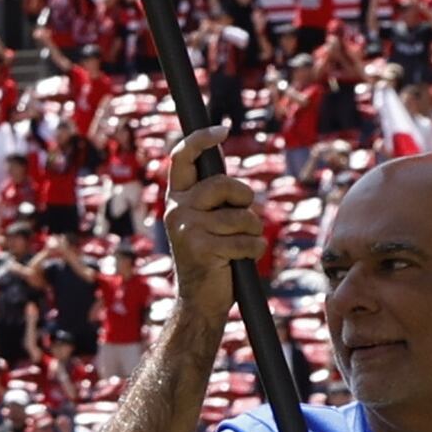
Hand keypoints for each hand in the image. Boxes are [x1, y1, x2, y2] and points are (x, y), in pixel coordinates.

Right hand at [161, 133, 264, 332]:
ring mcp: (187, 229)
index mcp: (178, 199)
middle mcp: (177, 210)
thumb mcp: (207, 219)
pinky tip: (241, 260)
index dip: (200, 139)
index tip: (223, 130)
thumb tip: (222, 157)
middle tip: (244, 215)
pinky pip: (246, 240)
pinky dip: (254, 250)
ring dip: (253, 230)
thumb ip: (213, 194)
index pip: (183, 158)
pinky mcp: (202, 249)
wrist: (199, 302)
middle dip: (244, 198)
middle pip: (223, 184)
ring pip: (241, 215)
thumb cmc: (211, 258)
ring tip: (241, 244)